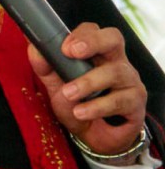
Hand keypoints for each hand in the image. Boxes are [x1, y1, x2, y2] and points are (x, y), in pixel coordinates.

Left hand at [27, 23, 146, 154]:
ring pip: (115, 72)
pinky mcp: (135, 103)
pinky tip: (81, 112)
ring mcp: (129, 81)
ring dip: (87, 82)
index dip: (81, 34)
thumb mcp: (56, 85)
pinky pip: (120, 100)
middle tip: (72, 52)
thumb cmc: (77, 104)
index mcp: (97, 54)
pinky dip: (97, 106)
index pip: (94, 31)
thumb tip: (34, 48)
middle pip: (113, 39)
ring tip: (69, 94)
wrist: (92, 137)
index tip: (64, 46)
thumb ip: (45, 67)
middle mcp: (116, 62)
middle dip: (93, 42)